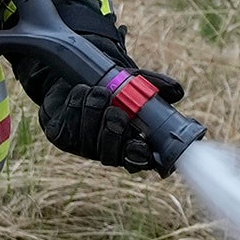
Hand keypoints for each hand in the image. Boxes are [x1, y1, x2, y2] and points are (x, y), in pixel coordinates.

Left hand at [36, 9, 184, 174]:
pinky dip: (76, 105)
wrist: (75, 78)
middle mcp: (106, 150)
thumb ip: (156, 86)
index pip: (138, 162)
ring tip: (99, 91)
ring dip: (94, 112)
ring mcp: (82, 146)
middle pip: (110, 156)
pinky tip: (81, 91)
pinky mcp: (61, 136)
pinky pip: (69, 126)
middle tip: (116, 113)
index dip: (139, 158)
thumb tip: (177, 92)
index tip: (140, 145)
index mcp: (129, 144)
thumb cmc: (111, 86)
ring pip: (88, 139)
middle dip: (113, 134)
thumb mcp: (134, 82)